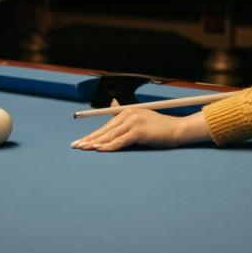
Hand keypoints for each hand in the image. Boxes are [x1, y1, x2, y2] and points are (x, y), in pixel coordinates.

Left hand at [71, 100, 210, 151]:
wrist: (176, 130)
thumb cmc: (159, 128)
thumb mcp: (140, 118)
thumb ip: (124, 114)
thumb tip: (111, 103)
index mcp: (127, 111)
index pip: (105, 125)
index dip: (92, 134)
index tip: (80, 141)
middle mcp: (129, 114)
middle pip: (105, 129)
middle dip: (89, 139)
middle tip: (75, 146)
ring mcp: (133, 122)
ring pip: (110, 135)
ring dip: (95, 143)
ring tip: (84, 149)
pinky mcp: (138, 131)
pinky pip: (120, 141)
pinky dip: (109, 146)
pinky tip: (99, 149)